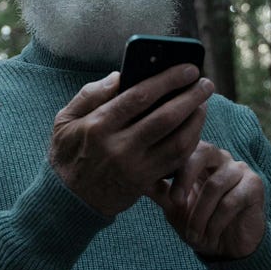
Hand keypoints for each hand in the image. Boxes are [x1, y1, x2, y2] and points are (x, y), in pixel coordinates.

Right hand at [49, 65, 211, 217]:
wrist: (68, 200)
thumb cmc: (68, 153)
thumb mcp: (65, 120)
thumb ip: (90, 94)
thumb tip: (120, 76)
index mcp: (98, 126)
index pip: (139, 96)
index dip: (167, 80)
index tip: (187, 69)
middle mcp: (119, 147)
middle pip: (166, 118)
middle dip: (191, 97)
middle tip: (205, 82)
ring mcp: (136, 167)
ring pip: (178, 142)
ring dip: (196, 120)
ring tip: (202, 103)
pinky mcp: (146, 182)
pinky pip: (177, 161)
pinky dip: (190, 142)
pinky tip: (194, 127)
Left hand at [152, 142, 265, 259]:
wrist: (228, 248)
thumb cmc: (199, 223)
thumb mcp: (174, 207)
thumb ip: (158, 189)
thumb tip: (131, 175)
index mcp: (200, 157)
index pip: (183, 148)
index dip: (168, 166)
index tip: (154, 187)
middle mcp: (221, 157)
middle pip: (202, 153)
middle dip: (185, 179)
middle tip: (174, 203)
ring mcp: (240, 169)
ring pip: (214, 185)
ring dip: (200, 215)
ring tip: (192, 235)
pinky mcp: (255, 186)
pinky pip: (231, 202)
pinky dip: (215, 223)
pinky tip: (208, 237)